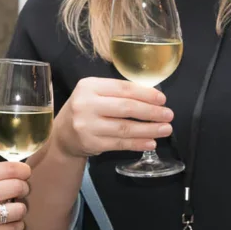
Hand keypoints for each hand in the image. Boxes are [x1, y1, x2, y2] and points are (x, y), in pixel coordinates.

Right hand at [0, 160, 31, 229]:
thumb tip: (8, 174)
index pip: (8, 169)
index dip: (23, 170)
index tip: (25, 173)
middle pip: (18, 186)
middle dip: (24, 188)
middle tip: (20, 192)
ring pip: (19, 209)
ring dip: (20, 209)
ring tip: (13, 209)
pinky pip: (14, 229)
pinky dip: (17, 225)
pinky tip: (10, 224)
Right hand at [54, 77, 173, 158]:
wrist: (61, 135)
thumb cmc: (85, 110)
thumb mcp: (95, 94)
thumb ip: (117, 93)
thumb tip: (152, 97)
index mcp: (89, 86)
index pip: (123, 88)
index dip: (145, 94)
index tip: (162, 99)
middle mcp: (86, 104)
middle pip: (125, 107)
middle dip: (151, 112)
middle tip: (168, 115)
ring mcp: (87, 125)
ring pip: (124, 128)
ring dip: (148, 129)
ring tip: (165, 129)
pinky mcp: (91, 143)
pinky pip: (120, 143)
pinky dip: (138, 143)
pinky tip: (151, 142)